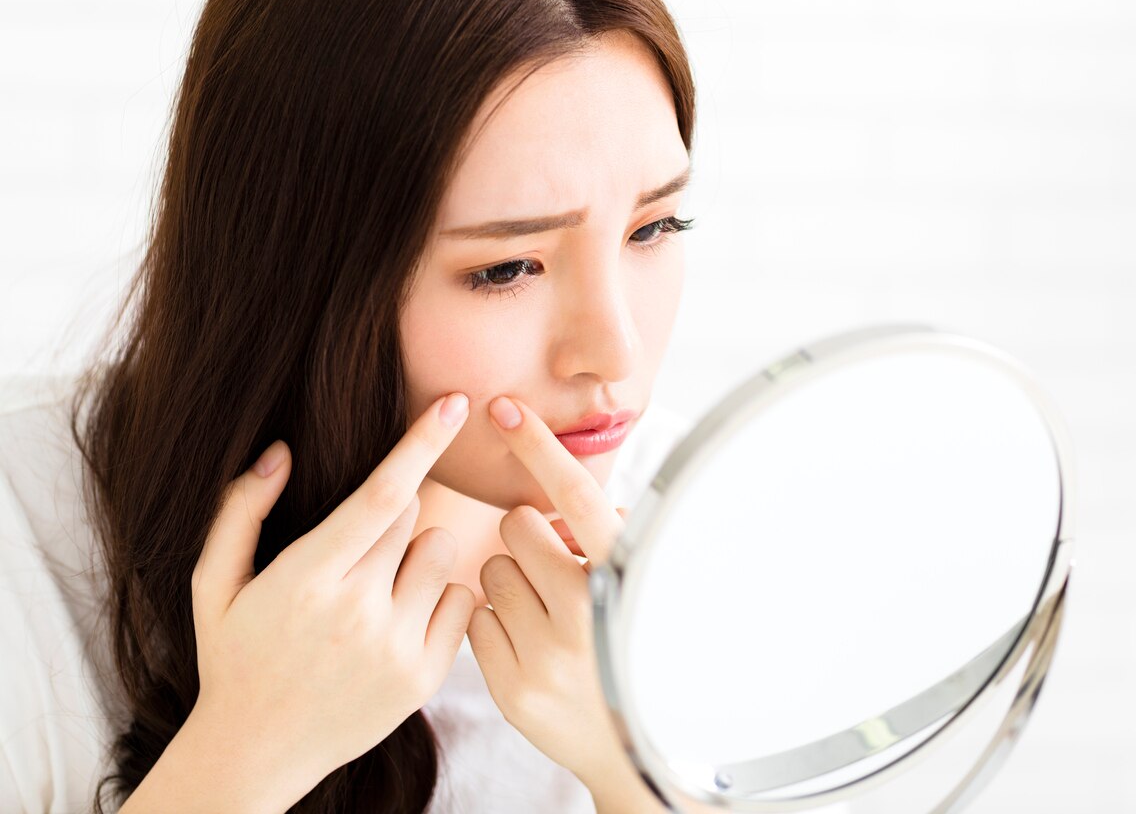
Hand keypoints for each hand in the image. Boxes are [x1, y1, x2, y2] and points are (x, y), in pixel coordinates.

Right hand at [188, 393, 477, 792]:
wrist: (255, 753)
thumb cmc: (234, 657)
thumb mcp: (214, 584)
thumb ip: (240, 512)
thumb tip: (281, 451)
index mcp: (306, 579)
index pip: (381, 494)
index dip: (422, 441)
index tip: (457, 402)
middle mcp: (358, 612)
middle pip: (413, 516)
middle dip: (392, 515)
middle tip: (357, 553)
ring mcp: (396, 648)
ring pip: (442, 552)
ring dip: (417, 554)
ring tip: (377, 589)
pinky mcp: (424, 677)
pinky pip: (461, 601)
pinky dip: (439, 597)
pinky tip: (399, 619)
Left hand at [465, 394, 638, 792]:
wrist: (634, 746)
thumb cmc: (634, 641)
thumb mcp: (640, 581)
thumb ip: (605, 534)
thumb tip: (561, 497)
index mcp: (625, 580)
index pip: (575, 498)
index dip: (539, 448)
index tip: (504, 409)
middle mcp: (586, 616)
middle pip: (518, 526)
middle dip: (529, 536)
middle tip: (554, 569)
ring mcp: (545, 655)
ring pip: (490, 570)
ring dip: (511, 581)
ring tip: (544, 615)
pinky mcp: (511, 687)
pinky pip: (474, 618)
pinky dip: (495, 624)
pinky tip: (526, 645)